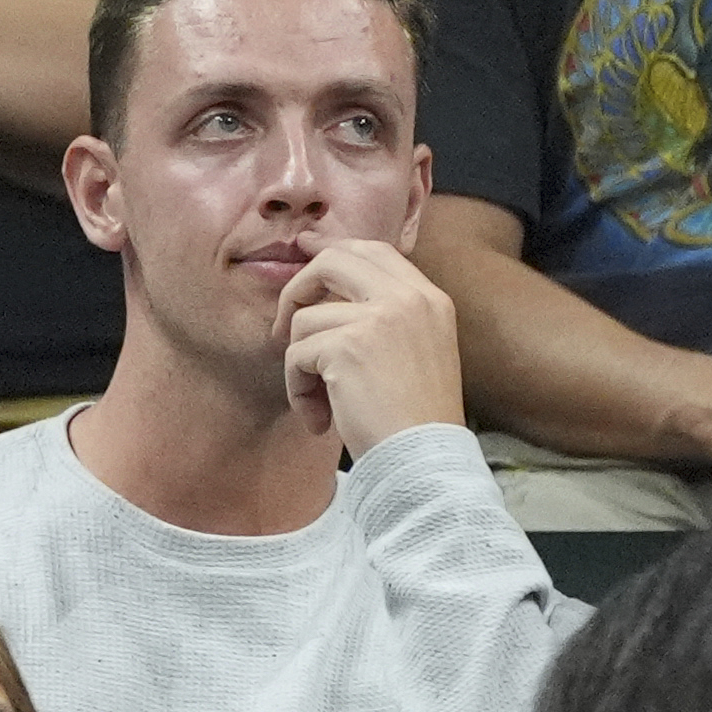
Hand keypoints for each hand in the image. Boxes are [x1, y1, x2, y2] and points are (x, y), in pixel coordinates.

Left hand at [276, 240, 464, 458]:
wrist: (425, 461)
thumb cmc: (415, 423)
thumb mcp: (418, 354)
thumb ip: (389, 319)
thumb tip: (328, 297)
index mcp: (428, 298)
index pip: (373, 250)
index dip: (332, 250)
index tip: (305, 254)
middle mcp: (407, 299)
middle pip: (333, 260)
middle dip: (296, 289)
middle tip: (283, 330)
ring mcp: (379, 318)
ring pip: (305, 319)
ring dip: (299, 366)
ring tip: (318, 403)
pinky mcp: (348, 346)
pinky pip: (296, 355)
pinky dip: (298, 391)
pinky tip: (319, 419)